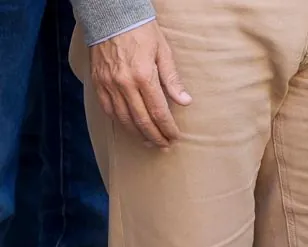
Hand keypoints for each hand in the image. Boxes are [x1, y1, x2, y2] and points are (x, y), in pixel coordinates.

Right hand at [89, 21, 190, 147]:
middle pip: (141, 120)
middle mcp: (123, 83)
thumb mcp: (163, 52)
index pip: (158, 112)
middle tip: (165, 146)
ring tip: (150, 142)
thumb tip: (185, 102)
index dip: (167, 128)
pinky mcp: (98, 82)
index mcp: (143, 76)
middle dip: (155, 136)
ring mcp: (108, 84)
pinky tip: (130, 127)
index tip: (175, 138)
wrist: (111, 16)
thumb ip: (172, 79)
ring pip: (123, 118)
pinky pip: (108, 109)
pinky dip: (120, 122)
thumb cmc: (141, 31)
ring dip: (138, 134)